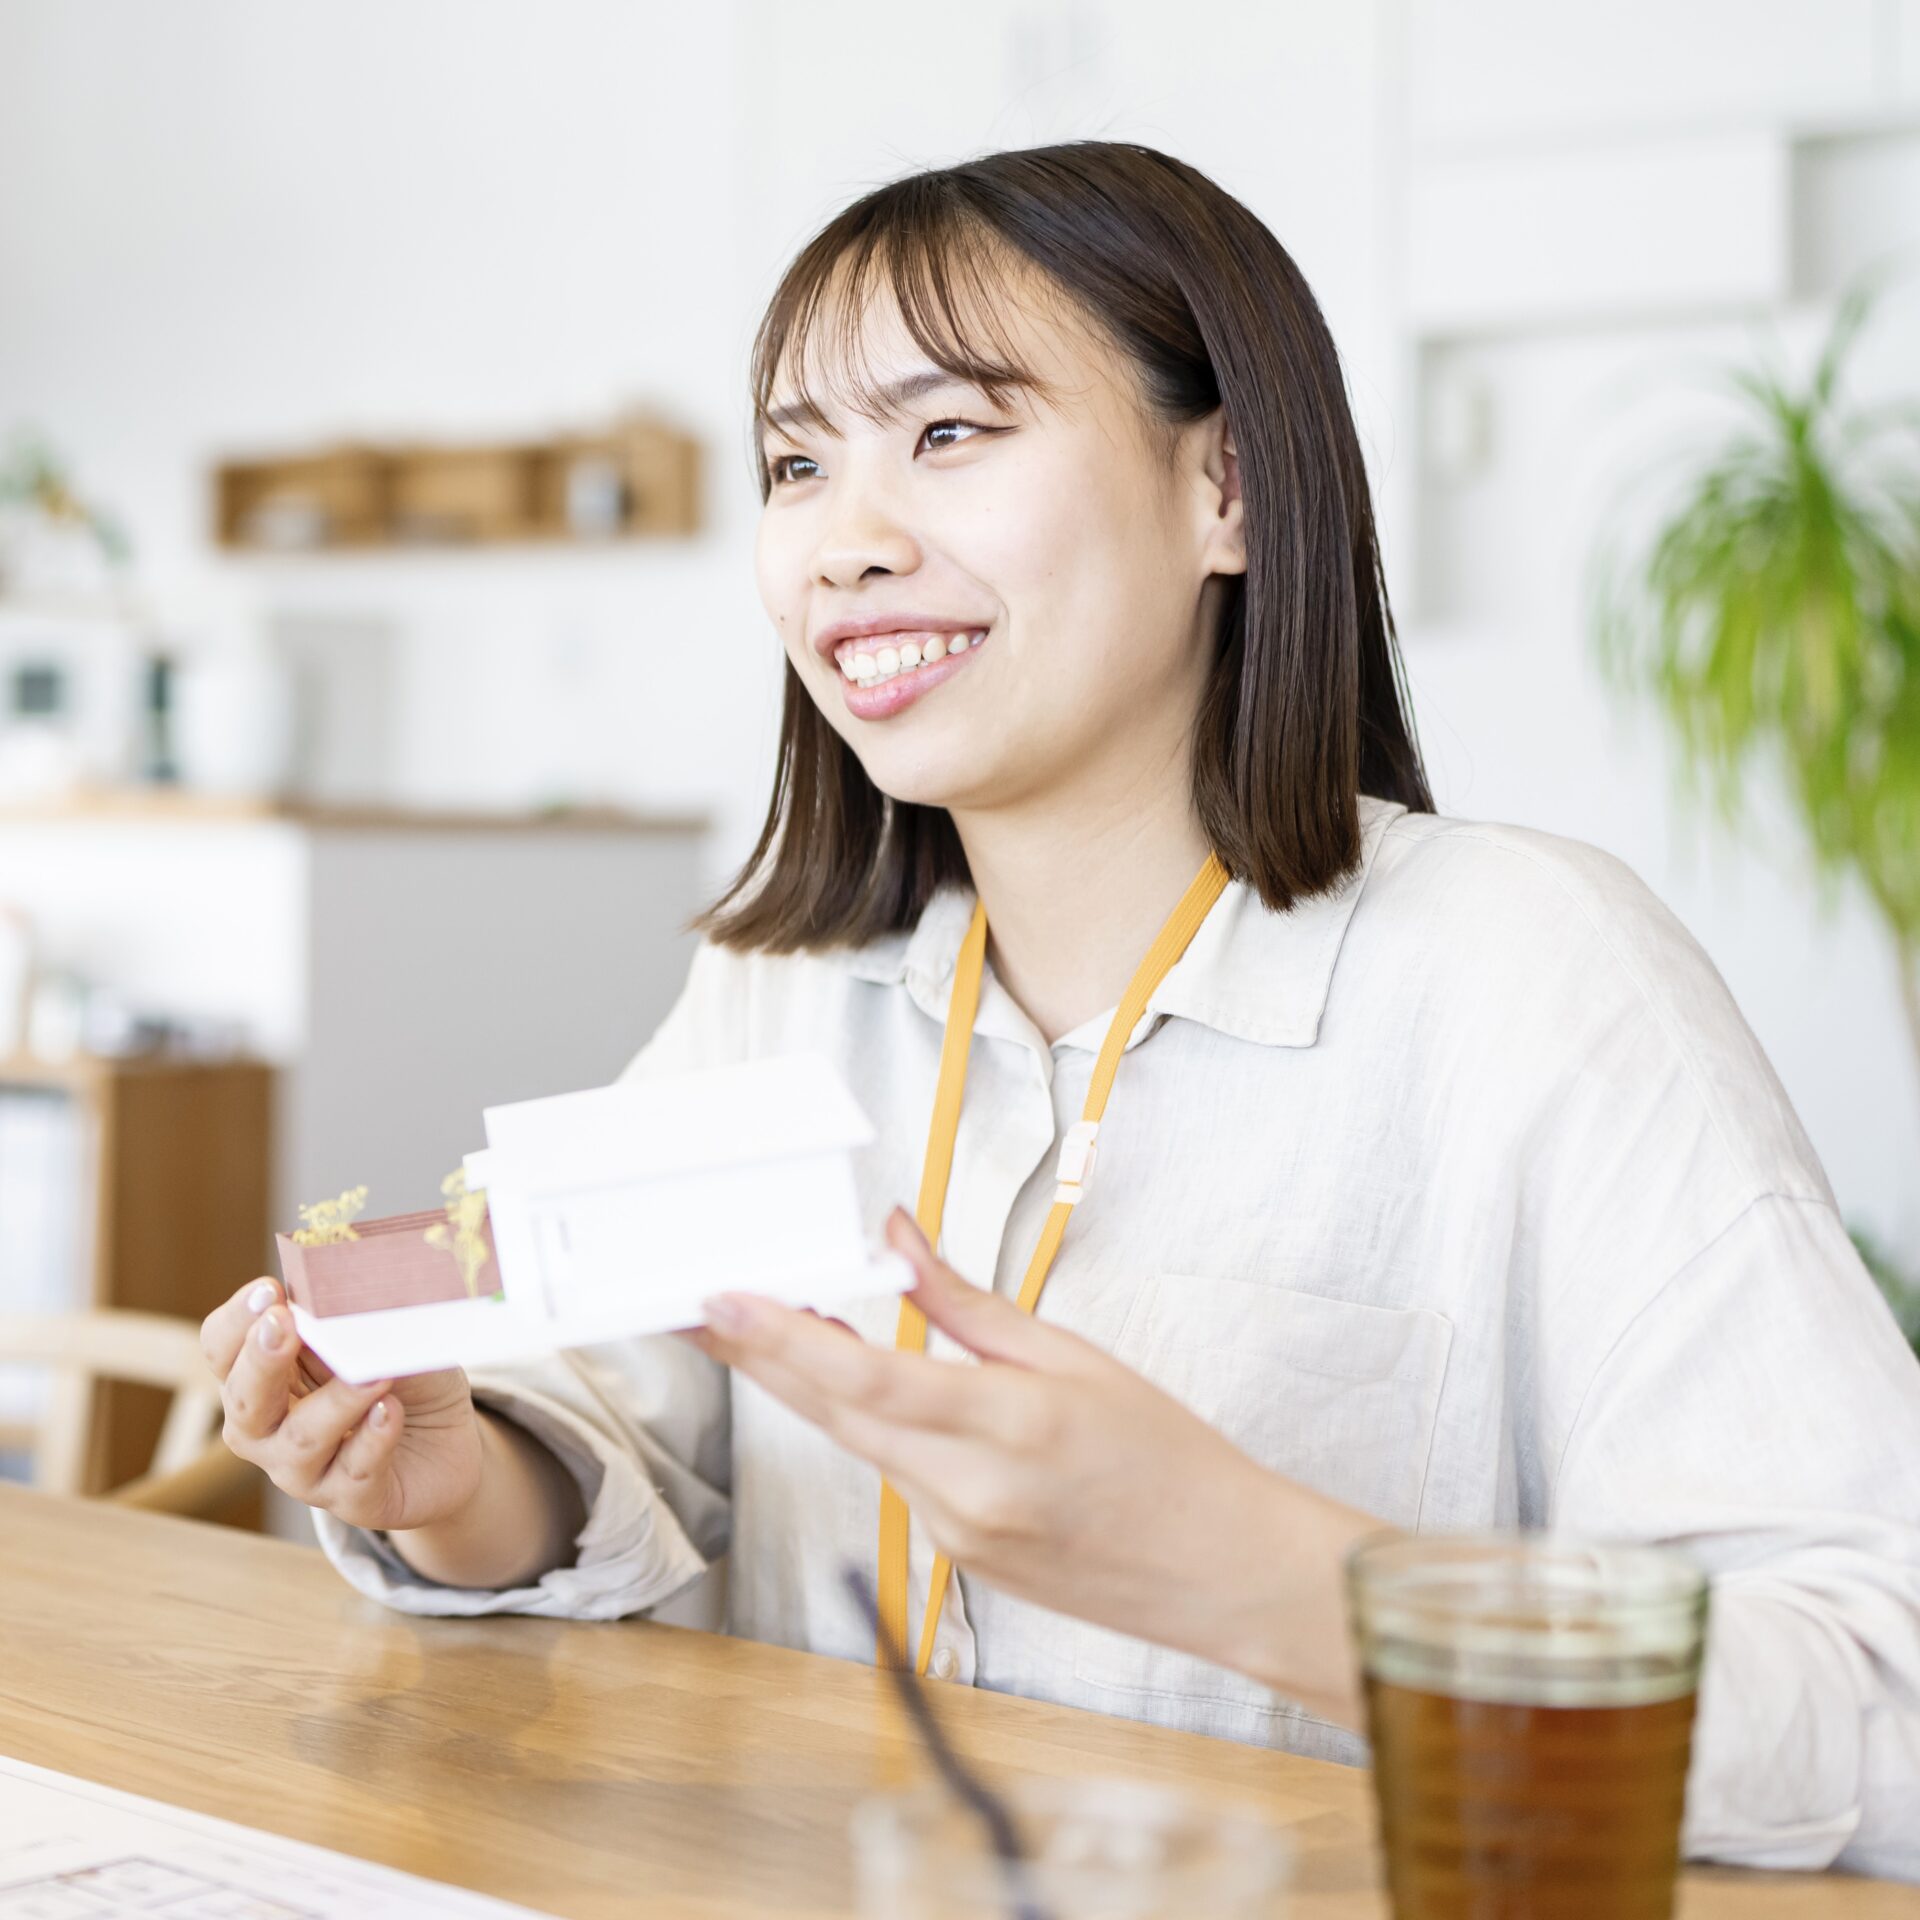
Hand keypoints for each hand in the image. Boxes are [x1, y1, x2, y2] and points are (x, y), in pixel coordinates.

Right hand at [200, 1277, 483, 1532]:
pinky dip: (373, 1440)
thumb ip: (357, 1311)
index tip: (271, 1288)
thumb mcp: (383, 1333)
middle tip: (282, 1324)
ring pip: (303, 1440)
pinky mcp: (353, 1500)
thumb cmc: (402, 1378)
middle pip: (244, 1400)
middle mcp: (269, 1428)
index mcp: (264, 1375)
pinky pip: (354, 1473)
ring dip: (336, 1402)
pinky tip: (390, 1412)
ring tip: (374, 1374)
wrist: (449, 1445)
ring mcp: (305, 1471)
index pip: (223, 1348)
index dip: (238, 1320)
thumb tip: (346, 1278)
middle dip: (260, 1360)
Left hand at [687, 1209, 1378, 1724]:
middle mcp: (967, 1492)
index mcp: (1008, 1426)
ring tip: (767, 1325)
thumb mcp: (1075, 1357)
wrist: (1219, 1571)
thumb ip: (968, 1305)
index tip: (723, 1299)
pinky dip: (868, 1427)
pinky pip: (894, 1478)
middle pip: (834, 1415)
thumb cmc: (1165, 1457)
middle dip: (759, 1356)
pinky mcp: (953, 1558)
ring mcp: (954, 1535)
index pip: (866, 1378)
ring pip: (858, 1445)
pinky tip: (858, 1390)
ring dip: (810, 1388)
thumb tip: (898, 1240)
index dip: (782, 1338)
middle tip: (699, 1306)